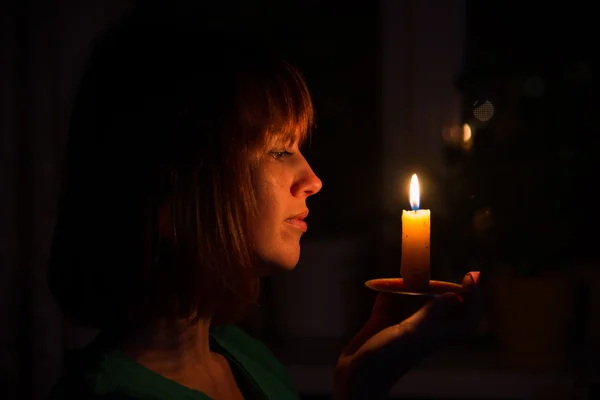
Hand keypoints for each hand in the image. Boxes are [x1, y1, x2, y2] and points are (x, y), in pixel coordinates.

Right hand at [334, 272, 481, 399]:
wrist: (356, 379)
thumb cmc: (387, 359)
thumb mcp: (411, 334)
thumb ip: (431, 314)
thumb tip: (453, 296)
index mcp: (436, 333)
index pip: (467, 318)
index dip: (474, 299)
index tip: (469, 276)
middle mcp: (422, 328)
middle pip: (442, 306)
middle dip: (441, 286)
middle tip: (433, 269)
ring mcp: (401, 326)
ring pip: (414, 301)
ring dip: (413, 285)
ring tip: (408, 270)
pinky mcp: (380, 324)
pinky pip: (388, 303)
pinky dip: (387, 291)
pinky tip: (382, 283)